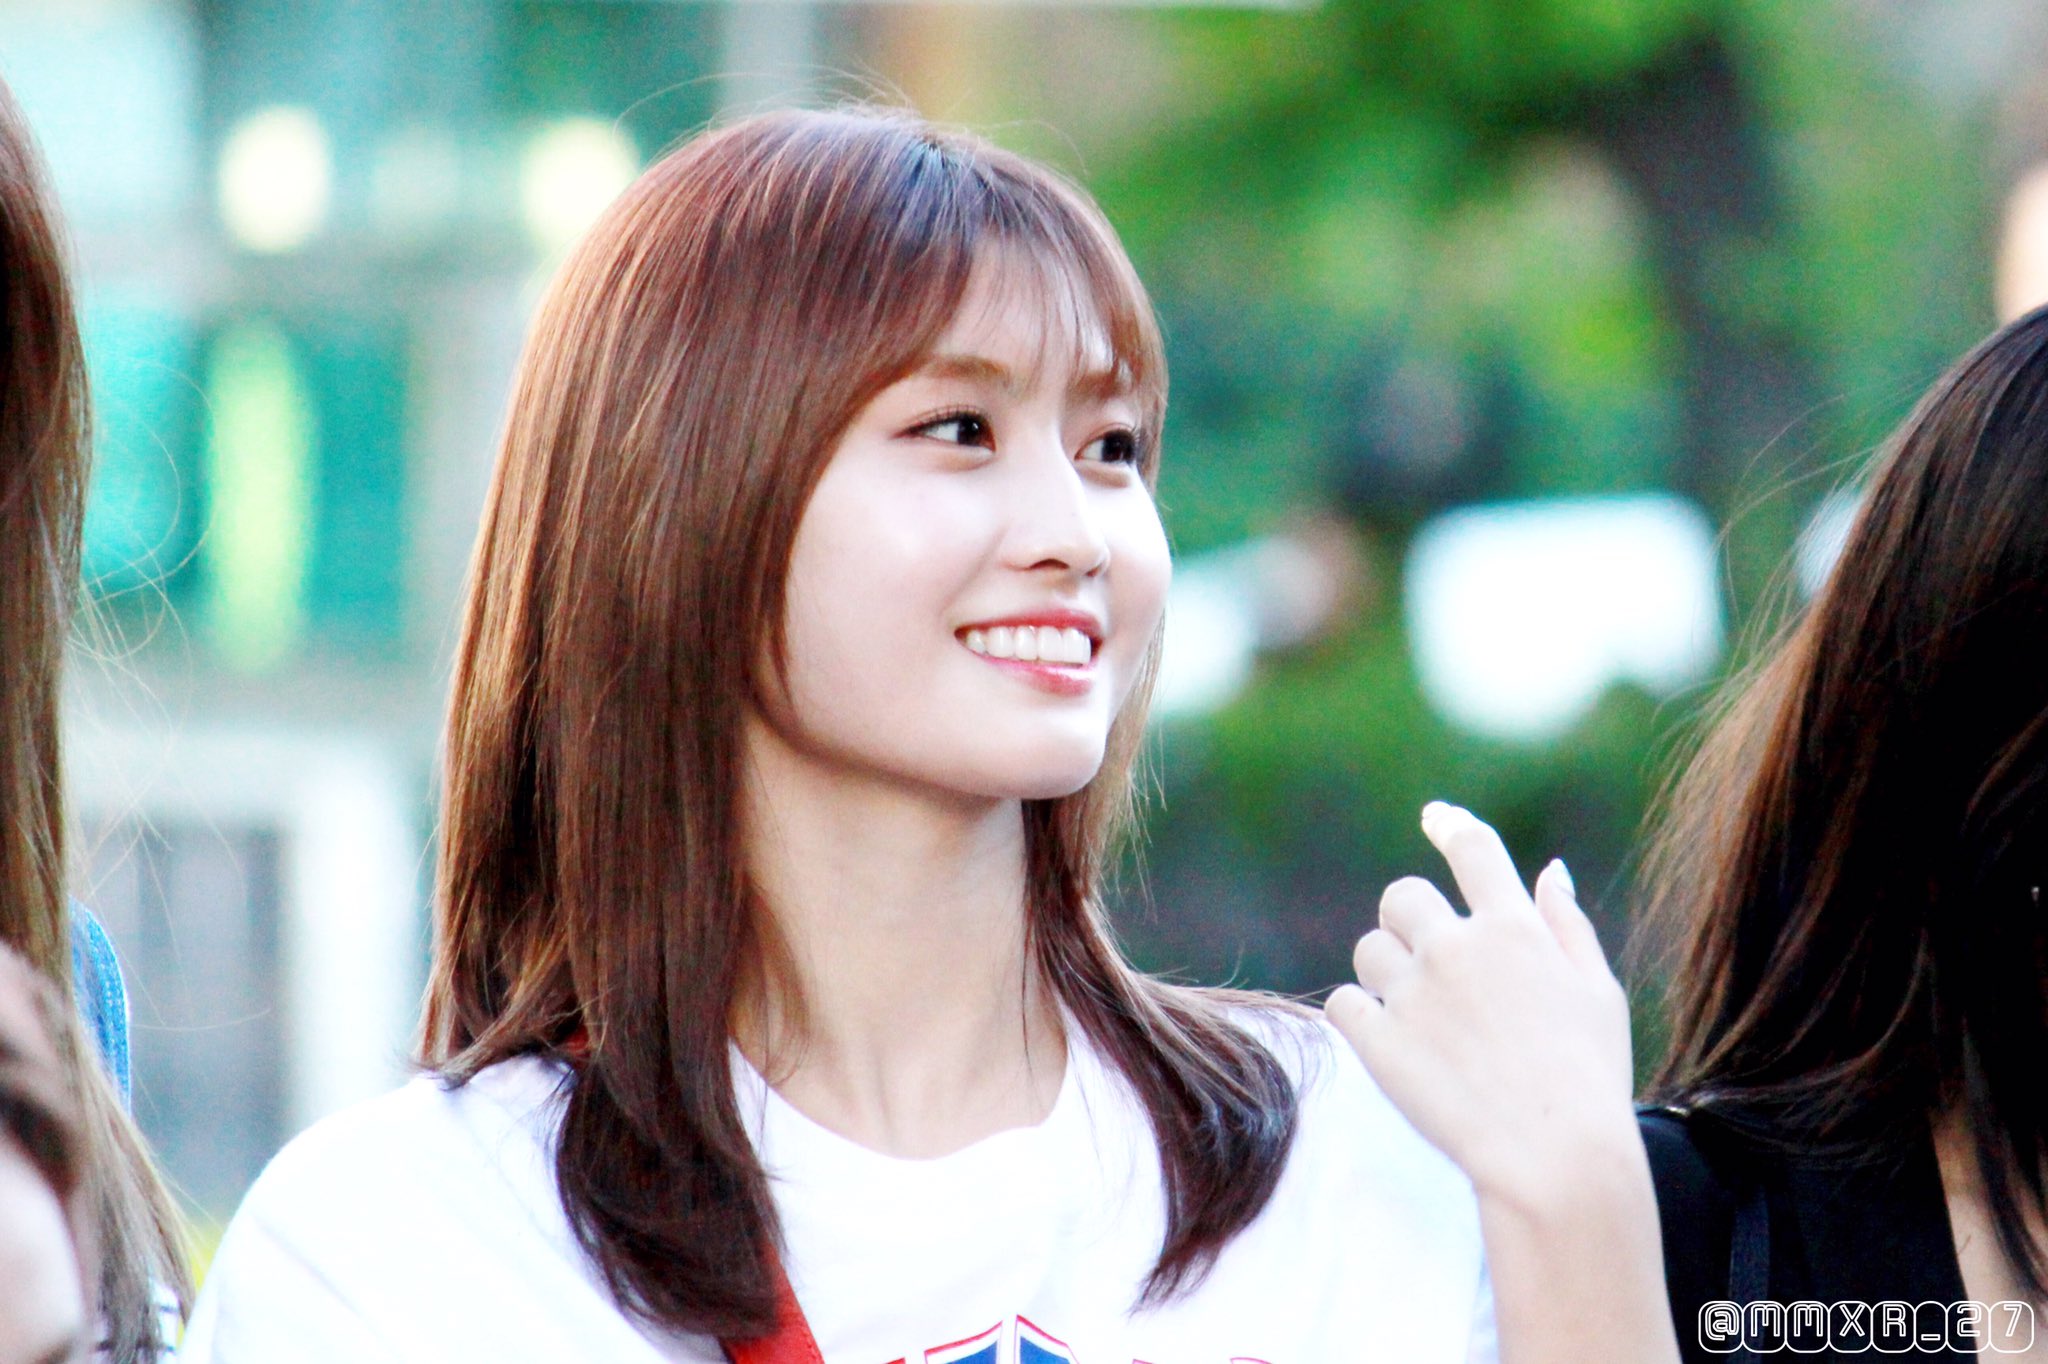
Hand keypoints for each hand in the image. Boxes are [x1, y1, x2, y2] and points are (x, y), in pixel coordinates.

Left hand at [1325, 801, 1637, 1206]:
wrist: (1555, 1158)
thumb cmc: (1589, 1078)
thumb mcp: (1599, 994)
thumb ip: (1566, 925)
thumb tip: (1549, 869)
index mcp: (1514, 929)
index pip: (1473, 849)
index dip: (1451, 825)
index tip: (1436, 817)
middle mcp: (1456, 948)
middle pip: (1402, 895)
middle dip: (1410, 920)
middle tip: (1431, 963)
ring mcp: (1413, 993)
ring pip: (1368, 949)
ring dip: (1386, 973)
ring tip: (1422, 1019)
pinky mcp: (1377, 1040)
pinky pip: (1344, 1003)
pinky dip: (1361, 1018)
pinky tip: (1392, 1044)